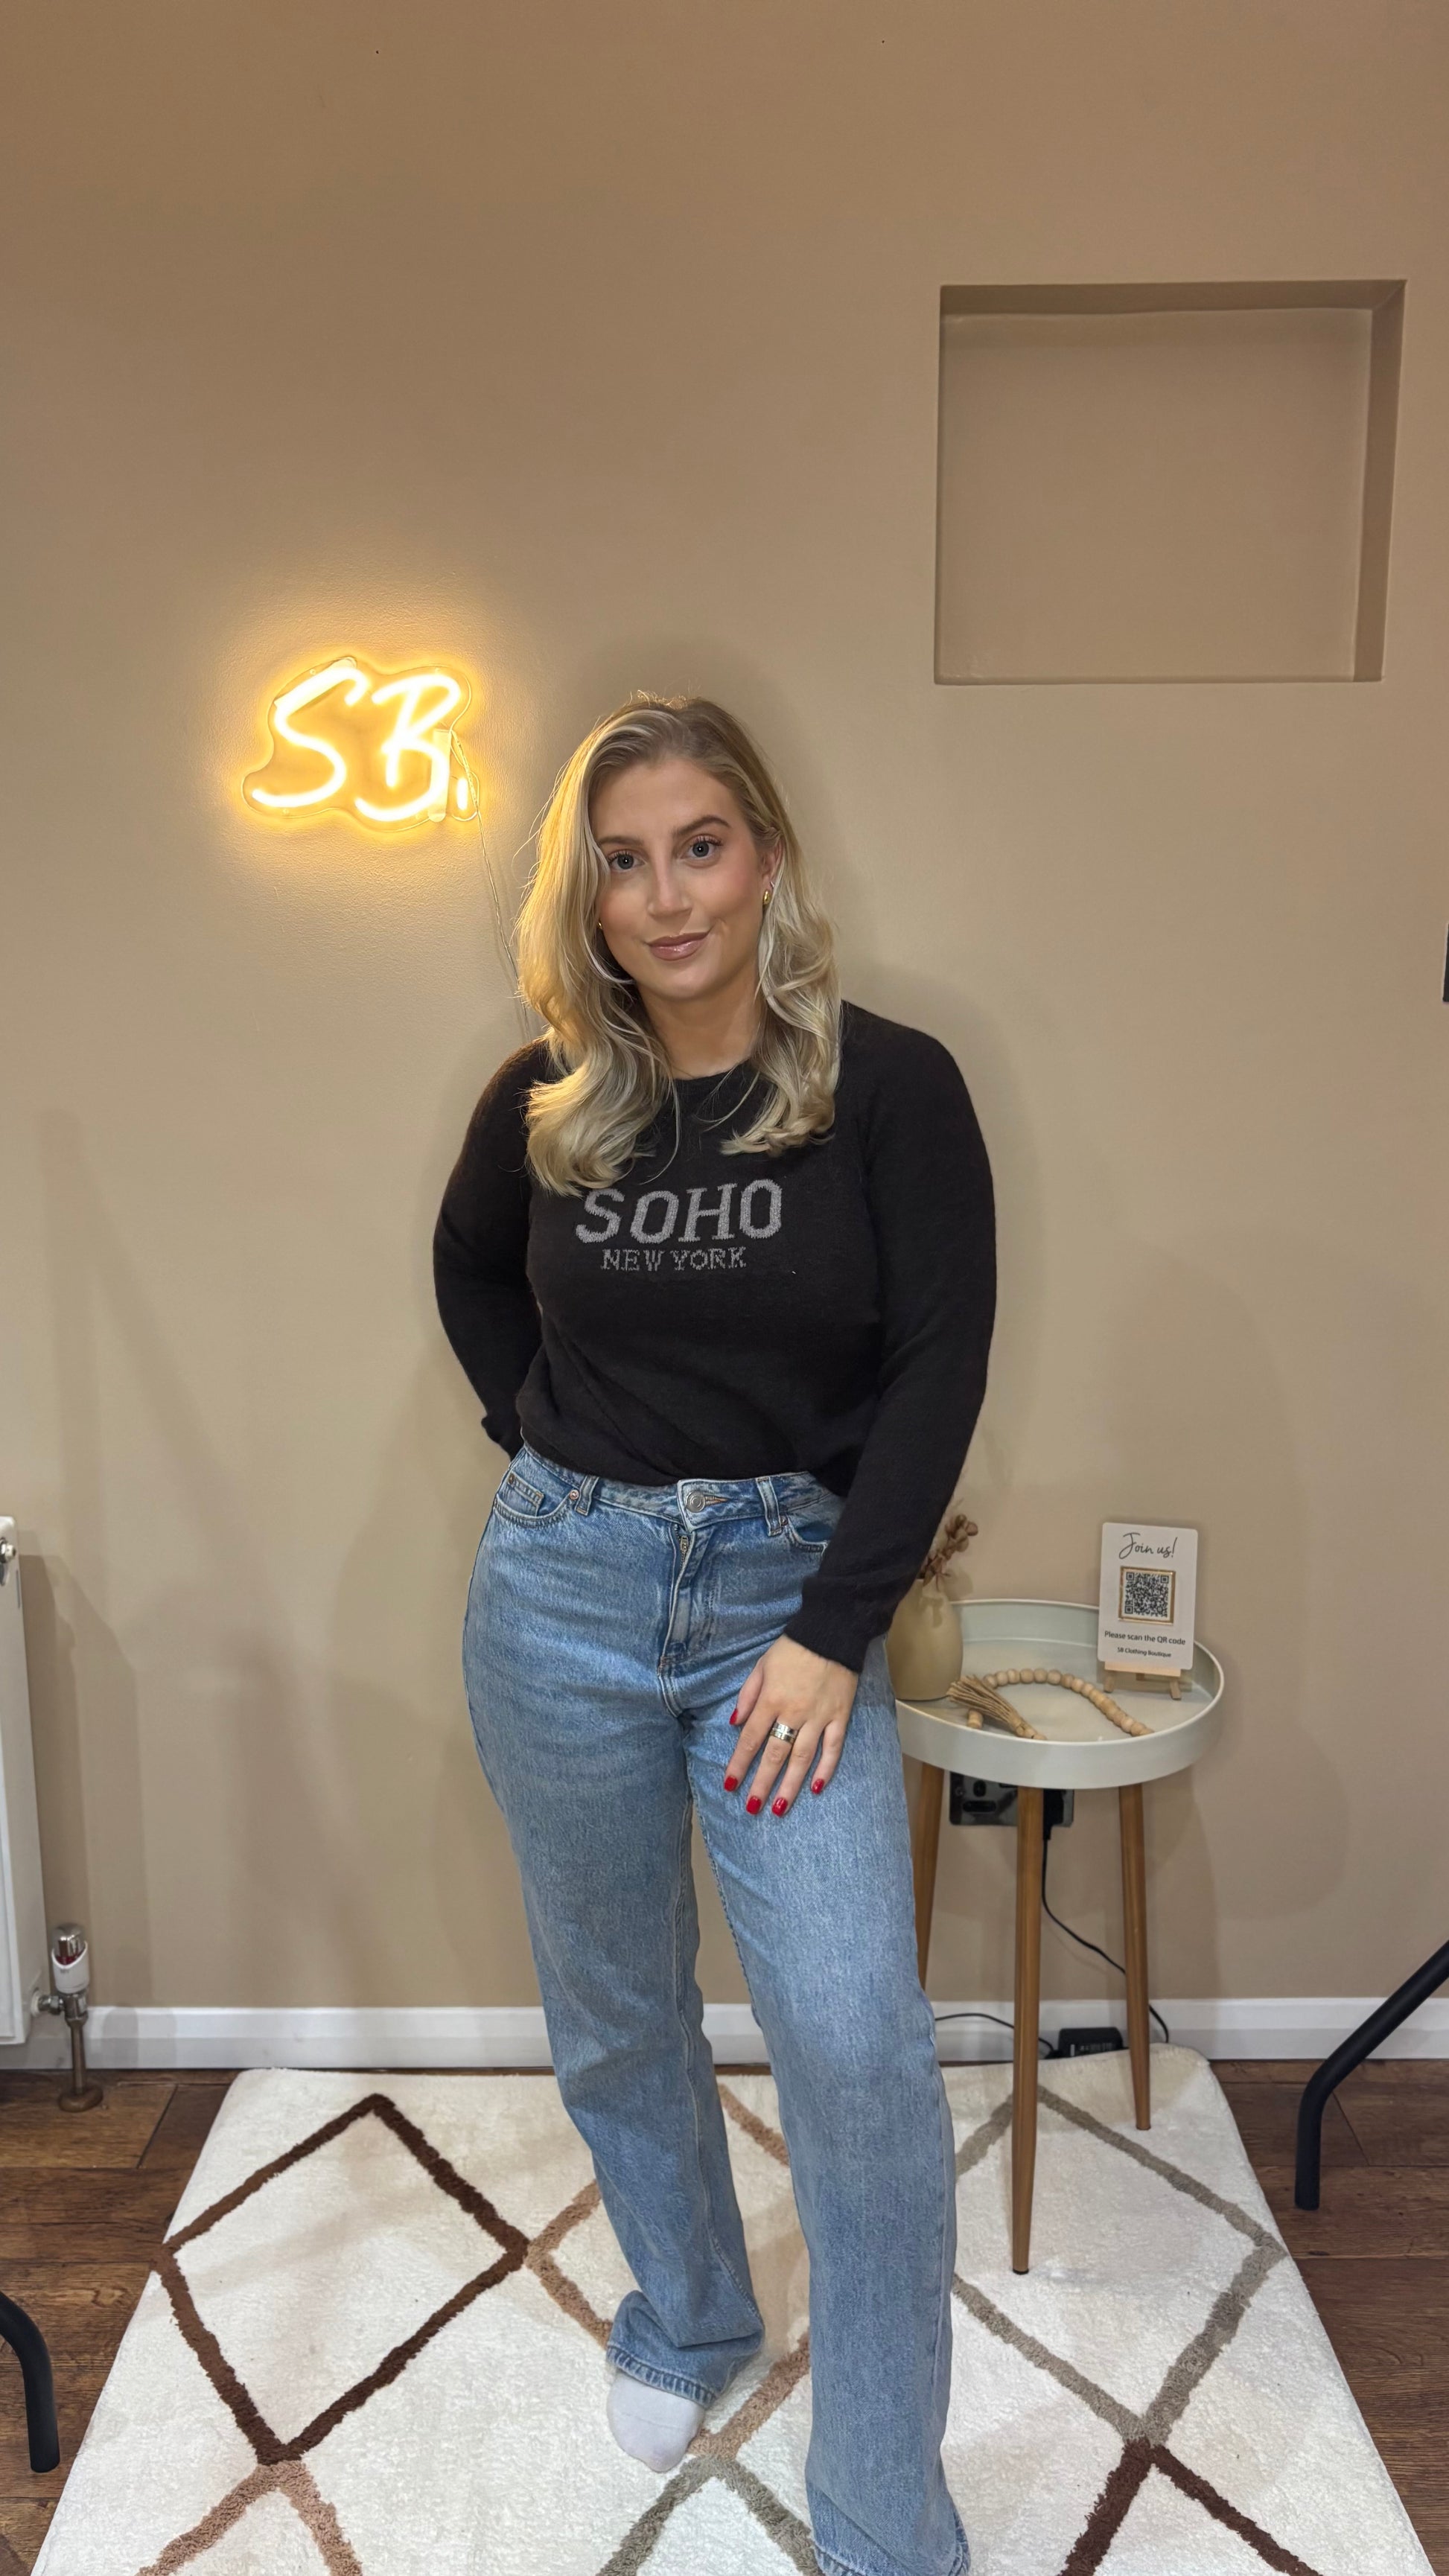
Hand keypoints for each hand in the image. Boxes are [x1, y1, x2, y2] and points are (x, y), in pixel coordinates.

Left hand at [723, 1635, 858, 1815]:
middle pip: (775, 1755)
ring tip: (780, 1808)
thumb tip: (734, 1723)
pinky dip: (826, 1769)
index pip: (750, 1739)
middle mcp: (794, 1713)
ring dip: (790, 1785)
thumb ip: (748, 1696)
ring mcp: (819, 1717)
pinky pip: (833, 1748)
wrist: (831, 1632)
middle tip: (752, 1808)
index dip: (739, 1764)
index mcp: (771, 1700)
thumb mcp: (761, 1666)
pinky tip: (817, 1788)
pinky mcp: (840, 1717)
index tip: (730, 1785)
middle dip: (762, 1784)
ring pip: (803, 1758)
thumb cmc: (792, 1649)